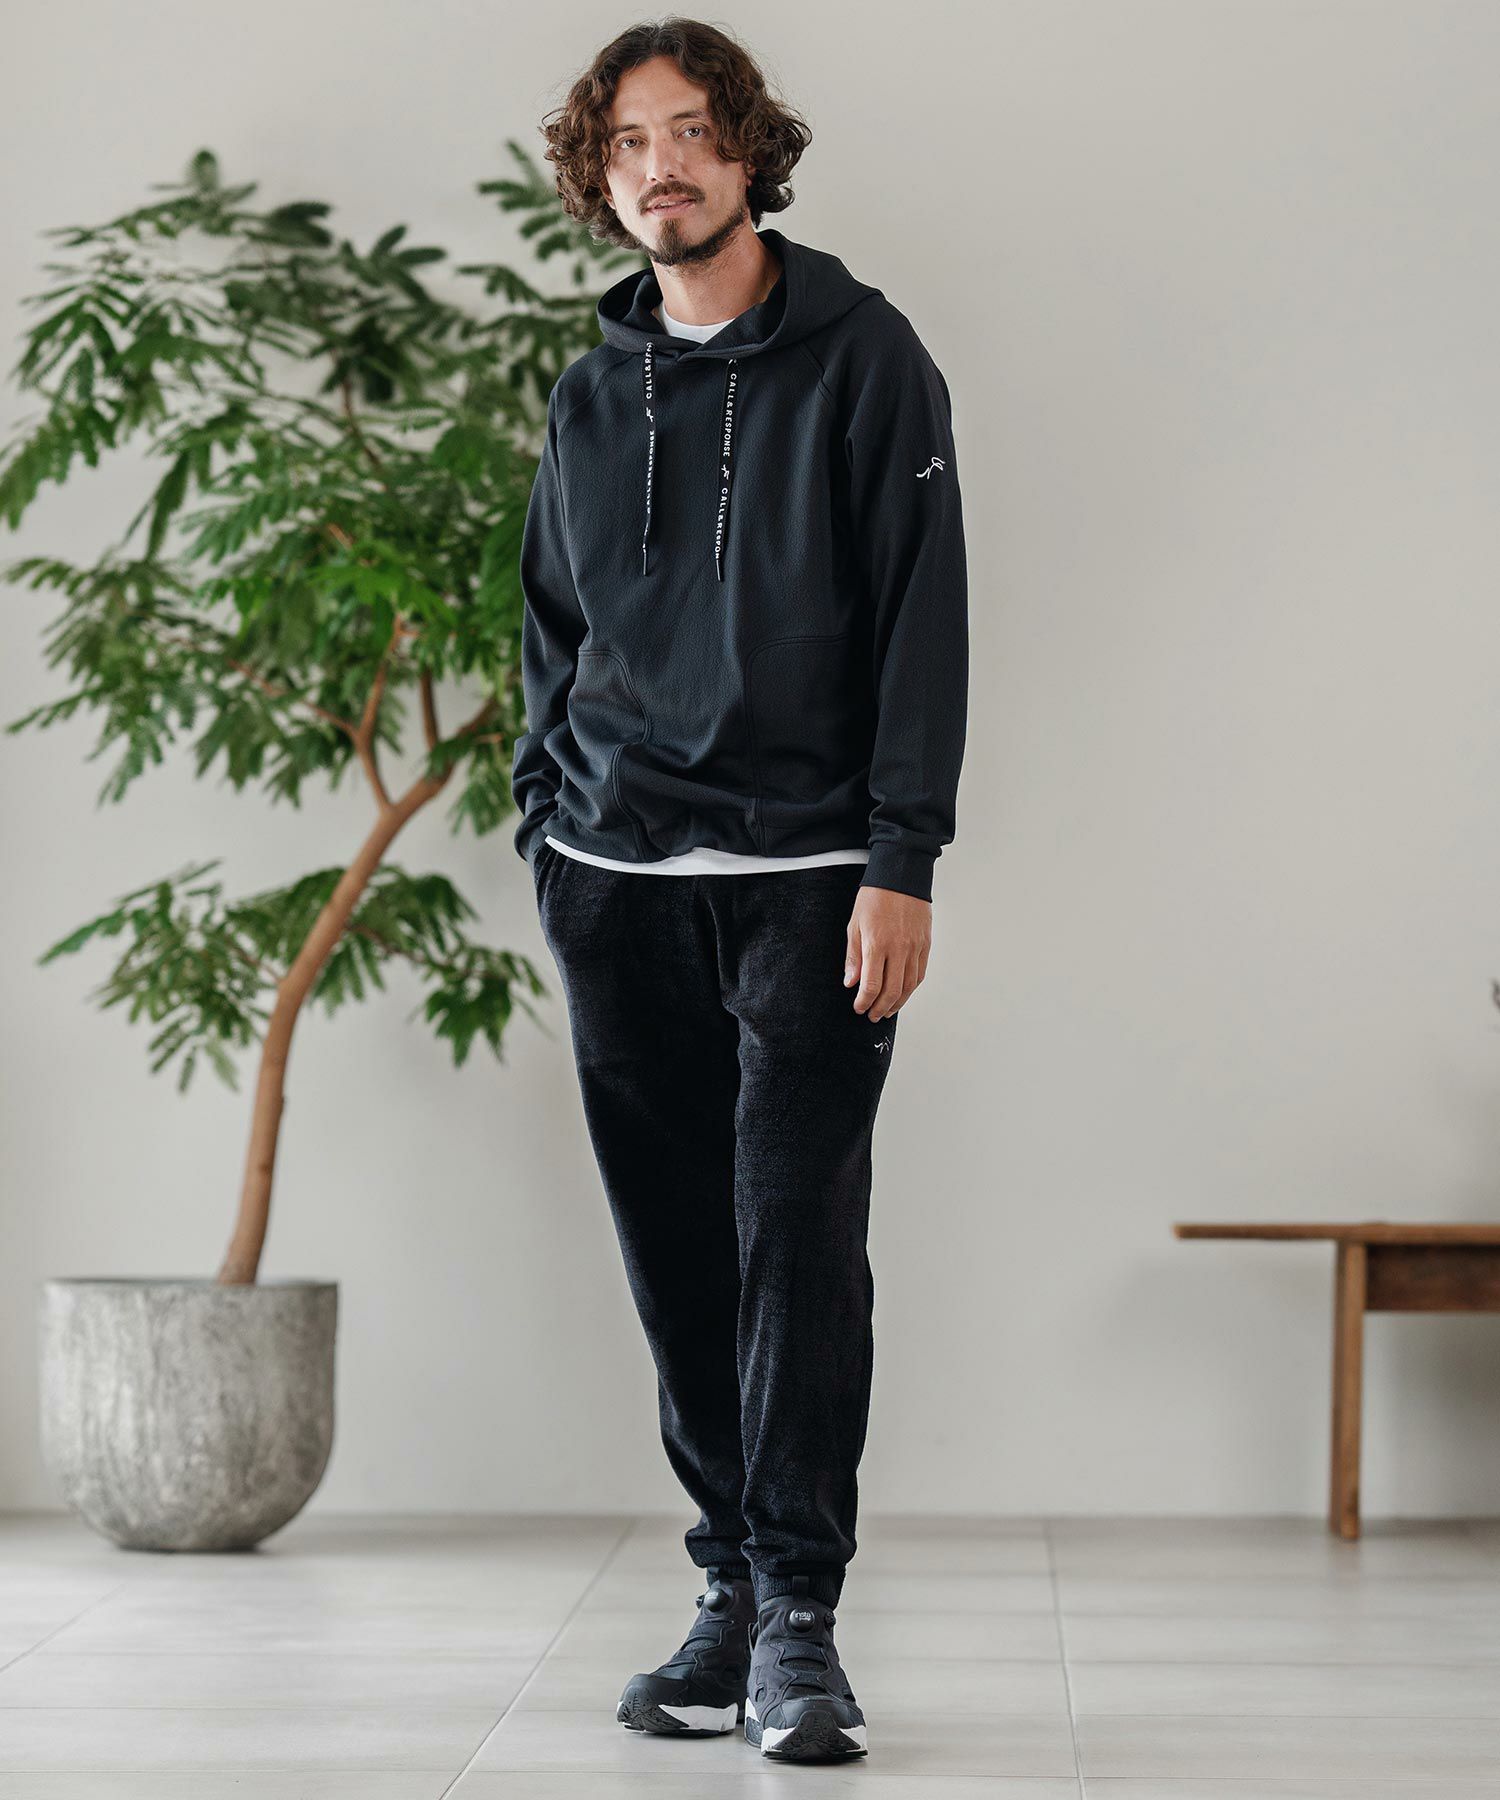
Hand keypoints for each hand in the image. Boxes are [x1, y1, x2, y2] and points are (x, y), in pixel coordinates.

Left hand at [844, 885, 930, 1020]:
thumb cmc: (874, 897)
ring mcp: (915, 947)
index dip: (864, 1002)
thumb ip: (853, 956)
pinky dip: (911, 988)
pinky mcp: (926, 944)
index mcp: (877, 944)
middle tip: (872, 1016)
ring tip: (887, 1010)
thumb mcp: (855, 924)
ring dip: (897, 1003)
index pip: (871, 985)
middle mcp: (899, 949)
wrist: (902, 875)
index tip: (858, 1008)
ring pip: (909, 987)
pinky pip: (920, 973)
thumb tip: (851, 983)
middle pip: (892, 992)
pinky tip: (902, 994)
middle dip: (880, 1008)